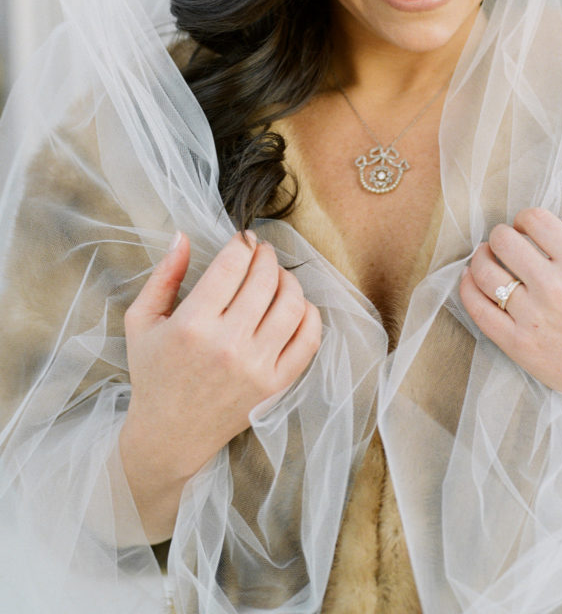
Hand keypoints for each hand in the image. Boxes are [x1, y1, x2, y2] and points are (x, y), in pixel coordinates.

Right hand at [121, 231, 321, 486]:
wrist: (170, 436)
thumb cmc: (153, 374)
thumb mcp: (142, 321)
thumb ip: (164, 275)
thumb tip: (183, 235)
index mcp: (192, 325)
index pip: (232, 265)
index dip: (242, 244)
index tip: (243, 239)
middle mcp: (228, 345)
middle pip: (265, 280)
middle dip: (266, 256)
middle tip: (261, 253)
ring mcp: (256, 367)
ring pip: (292, 305)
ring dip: (289, 280)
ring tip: (277, 276)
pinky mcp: (275, 385)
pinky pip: (308, 339)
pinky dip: (309, 314)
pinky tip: (295, 306)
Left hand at [459, 203, 561, 419]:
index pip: (534, 219)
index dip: (526, 218)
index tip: (529, 228)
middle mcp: (554, 288)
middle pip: (503, 240)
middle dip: (502, 235)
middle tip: (508, 243)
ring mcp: (533, 318)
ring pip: (484, 272)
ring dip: (480, 257)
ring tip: (487, 258)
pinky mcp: (519, 346)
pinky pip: (478, 309)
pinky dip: (467, 288)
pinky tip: (471, 280)